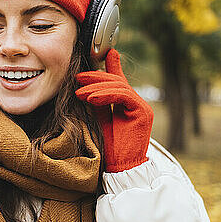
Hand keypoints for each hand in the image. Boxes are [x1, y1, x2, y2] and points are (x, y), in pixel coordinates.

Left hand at [75, 49, 153, 172]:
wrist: (119, 168)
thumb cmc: (108, 149)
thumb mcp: (99, 119)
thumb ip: (97, 102)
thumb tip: (88, 87)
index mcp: (127, 105)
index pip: (118, 81)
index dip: (111, 65)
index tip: (101, 52)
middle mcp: (137, 104)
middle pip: (117, 82)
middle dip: (95, 77)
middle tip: (77, 78)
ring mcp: (142, 107)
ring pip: (119, 87)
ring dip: (96, 87)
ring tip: (79, 93)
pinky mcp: (143, 112)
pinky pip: (124, 96)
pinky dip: (106, 95)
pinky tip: (91, 98)